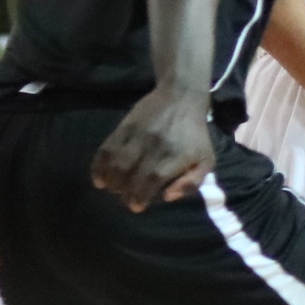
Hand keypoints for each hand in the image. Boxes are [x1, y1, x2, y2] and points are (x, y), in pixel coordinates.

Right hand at [92, 89, 215, 210]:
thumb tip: (167, 197)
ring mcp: (138, 135)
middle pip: (132, 174)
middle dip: (125, 192)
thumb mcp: (206, 160)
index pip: (153, 180)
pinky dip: (99, 165)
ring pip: (117, 163)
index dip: (141, 195)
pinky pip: (106, 149)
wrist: (181, 98)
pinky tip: (99, 177)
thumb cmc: (194, 135)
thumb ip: (192, 182)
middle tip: (124, 199)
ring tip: (112, 189)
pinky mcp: (124, 127)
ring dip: (111, 181)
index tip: (137, 206)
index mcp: (176, 156)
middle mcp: (155, 146)